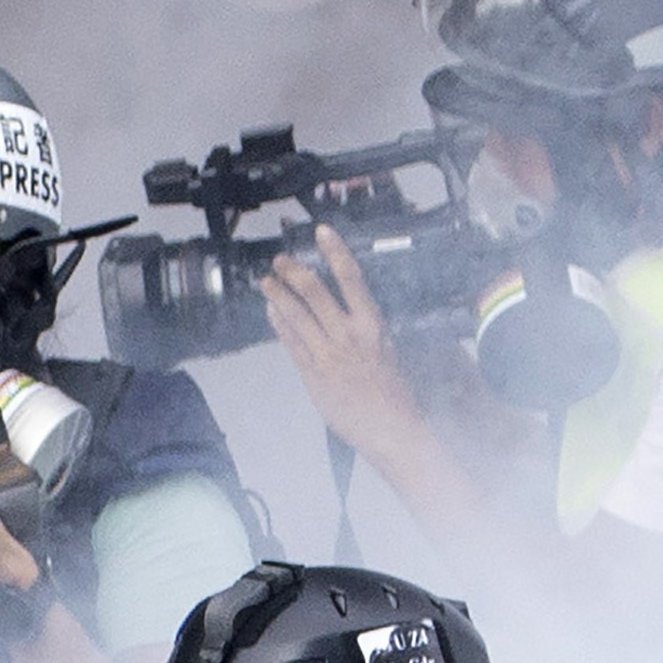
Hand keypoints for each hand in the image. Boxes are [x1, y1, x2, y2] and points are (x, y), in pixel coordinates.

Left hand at [262, 228, 440, 467]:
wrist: (392, 430)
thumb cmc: (395, 395)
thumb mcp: (388, 352)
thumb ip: (365, 330)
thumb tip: (349, 310)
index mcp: (371, 325)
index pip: (351, 278)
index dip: (335, 251)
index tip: (322, 232)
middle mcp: (347, 335)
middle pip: (314, 291)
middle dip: (293, 271)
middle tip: (281, 260)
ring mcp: (327, 354)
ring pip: (295, 314)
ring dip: (278, 294)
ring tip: (266, 281)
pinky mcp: (312, 374)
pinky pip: (291, 342)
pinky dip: (280, 324)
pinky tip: (273, 312)